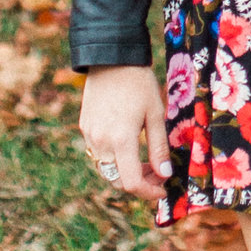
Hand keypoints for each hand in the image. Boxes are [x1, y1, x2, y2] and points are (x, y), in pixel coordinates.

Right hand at [80, 65, 169, 205]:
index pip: (132, 183)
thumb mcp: (155, 114)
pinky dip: (114, 159)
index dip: (148, 192)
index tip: (163, 189)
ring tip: (144, 161)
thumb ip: (158, 147)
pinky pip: (99, 154)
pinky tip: (129, 146)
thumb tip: (165, 173)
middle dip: (139, 184)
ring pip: (106, 169)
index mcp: (121, 140)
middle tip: (157, 174)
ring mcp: (90, 135)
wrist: (111, 58)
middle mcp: (101, 142)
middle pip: (117, 181)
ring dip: (125, 172)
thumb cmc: (139, 83)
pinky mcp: (85, 128)